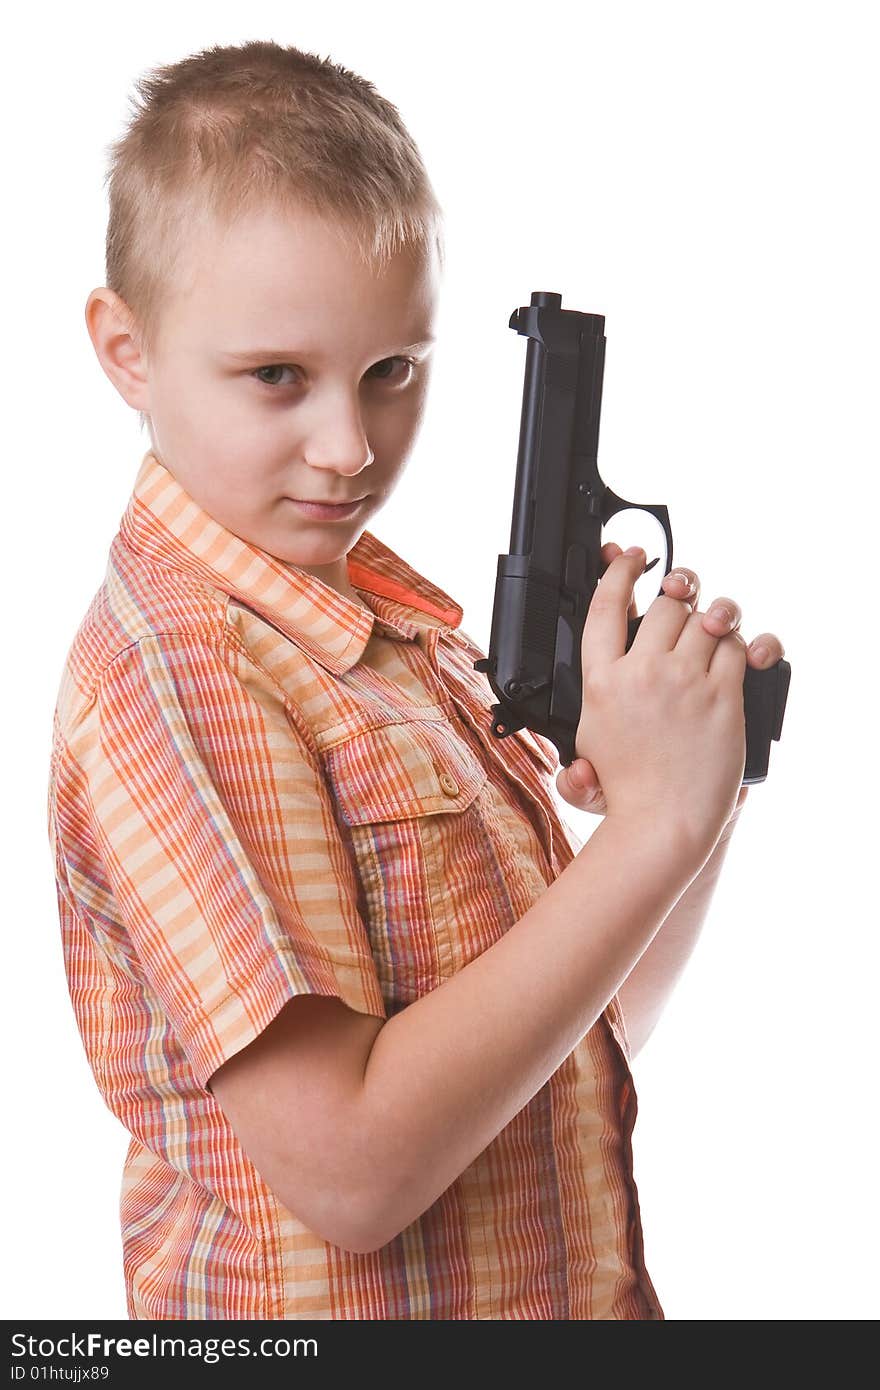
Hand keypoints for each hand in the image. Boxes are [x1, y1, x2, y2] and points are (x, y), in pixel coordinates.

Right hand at [556, 541, 785, 821]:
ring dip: (711, 616)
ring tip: (711, 624)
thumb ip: (572, 738)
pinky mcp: (723, 697)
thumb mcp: (585, 754)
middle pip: (664, 604)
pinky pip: (736, 648)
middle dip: (676, 594)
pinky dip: (738, 644)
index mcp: (601, 682)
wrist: (664, 824)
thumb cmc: (628, 794)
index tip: (629, 557)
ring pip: (705, 618)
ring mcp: (685, 683)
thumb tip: (570, 759)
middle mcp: (642, 674)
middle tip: (681, 595)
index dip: (619, 571)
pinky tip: (731, 653)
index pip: (606, 606)